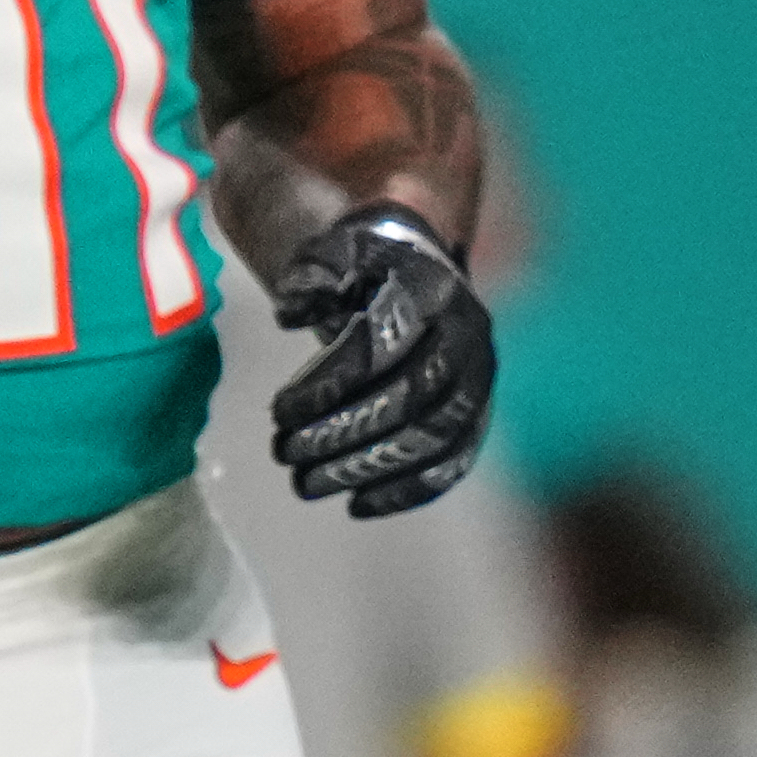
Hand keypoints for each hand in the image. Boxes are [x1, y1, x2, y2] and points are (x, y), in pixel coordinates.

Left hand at [270, 202, 494, 517]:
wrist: (420, 261)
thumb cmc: (364, 260)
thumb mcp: (335, 251)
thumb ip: (312, 277)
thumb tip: (289, 315)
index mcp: (430, 293)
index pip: (381, 349)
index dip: (329, 384)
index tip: (278, 411)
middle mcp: (466, 339)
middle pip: (406, 401)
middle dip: (340, 435)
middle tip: (283, 454)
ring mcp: (478, 380)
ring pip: (428, 439)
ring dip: (365, 468)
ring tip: (305, 484)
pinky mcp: (477, 413)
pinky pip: (451, 462)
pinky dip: (407, 489)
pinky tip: (358, 505)